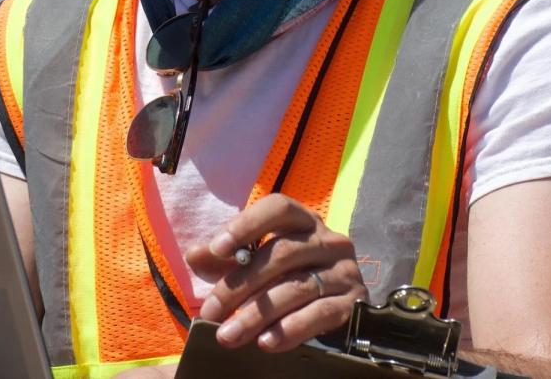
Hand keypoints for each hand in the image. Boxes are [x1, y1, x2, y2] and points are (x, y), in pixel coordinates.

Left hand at [184, 193, 365, 351]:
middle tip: (211, 312)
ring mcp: (346, 271)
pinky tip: (265, 342)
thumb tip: (195, 254)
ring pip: (297, 288)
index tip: (216, 249)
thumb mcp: (251, 262)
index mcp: (303, 220)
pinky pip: (321, 314)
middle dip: (239, 285)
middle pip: (281, 254)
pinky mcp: (355, 303)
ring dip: (257, 314)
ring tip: (228, 335)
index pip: (278, 208)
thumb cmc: (285, 277)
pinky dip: (291, 329)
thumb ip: (223, 258)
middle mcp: (329, 240)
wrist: (335, 307)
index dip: (246, 225)